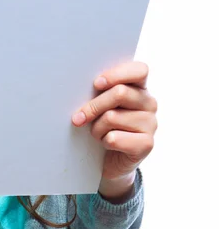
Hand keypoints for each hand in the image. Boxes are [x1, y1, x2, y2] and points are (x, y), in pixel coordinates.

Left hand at [72, 61, 157, 194]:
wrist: (108, 159)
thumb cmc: (101, 122)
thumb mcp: (99, 102)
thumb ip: (99, 90)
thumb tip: (77, 85)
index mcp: (139, 86)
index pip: (139, 70)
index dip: (117, 75)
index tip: (96, 83)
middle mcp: (149, 102)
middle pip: (120, 93)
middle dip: (93, 106)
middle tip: (78, 117)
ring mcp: (151, 123)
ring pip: (112, 116)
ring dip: (96, 127)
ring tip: (97, 132)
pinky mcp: (147, 144)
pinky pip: (114, 138)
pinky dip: (103, 141)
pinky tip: (106, 143)